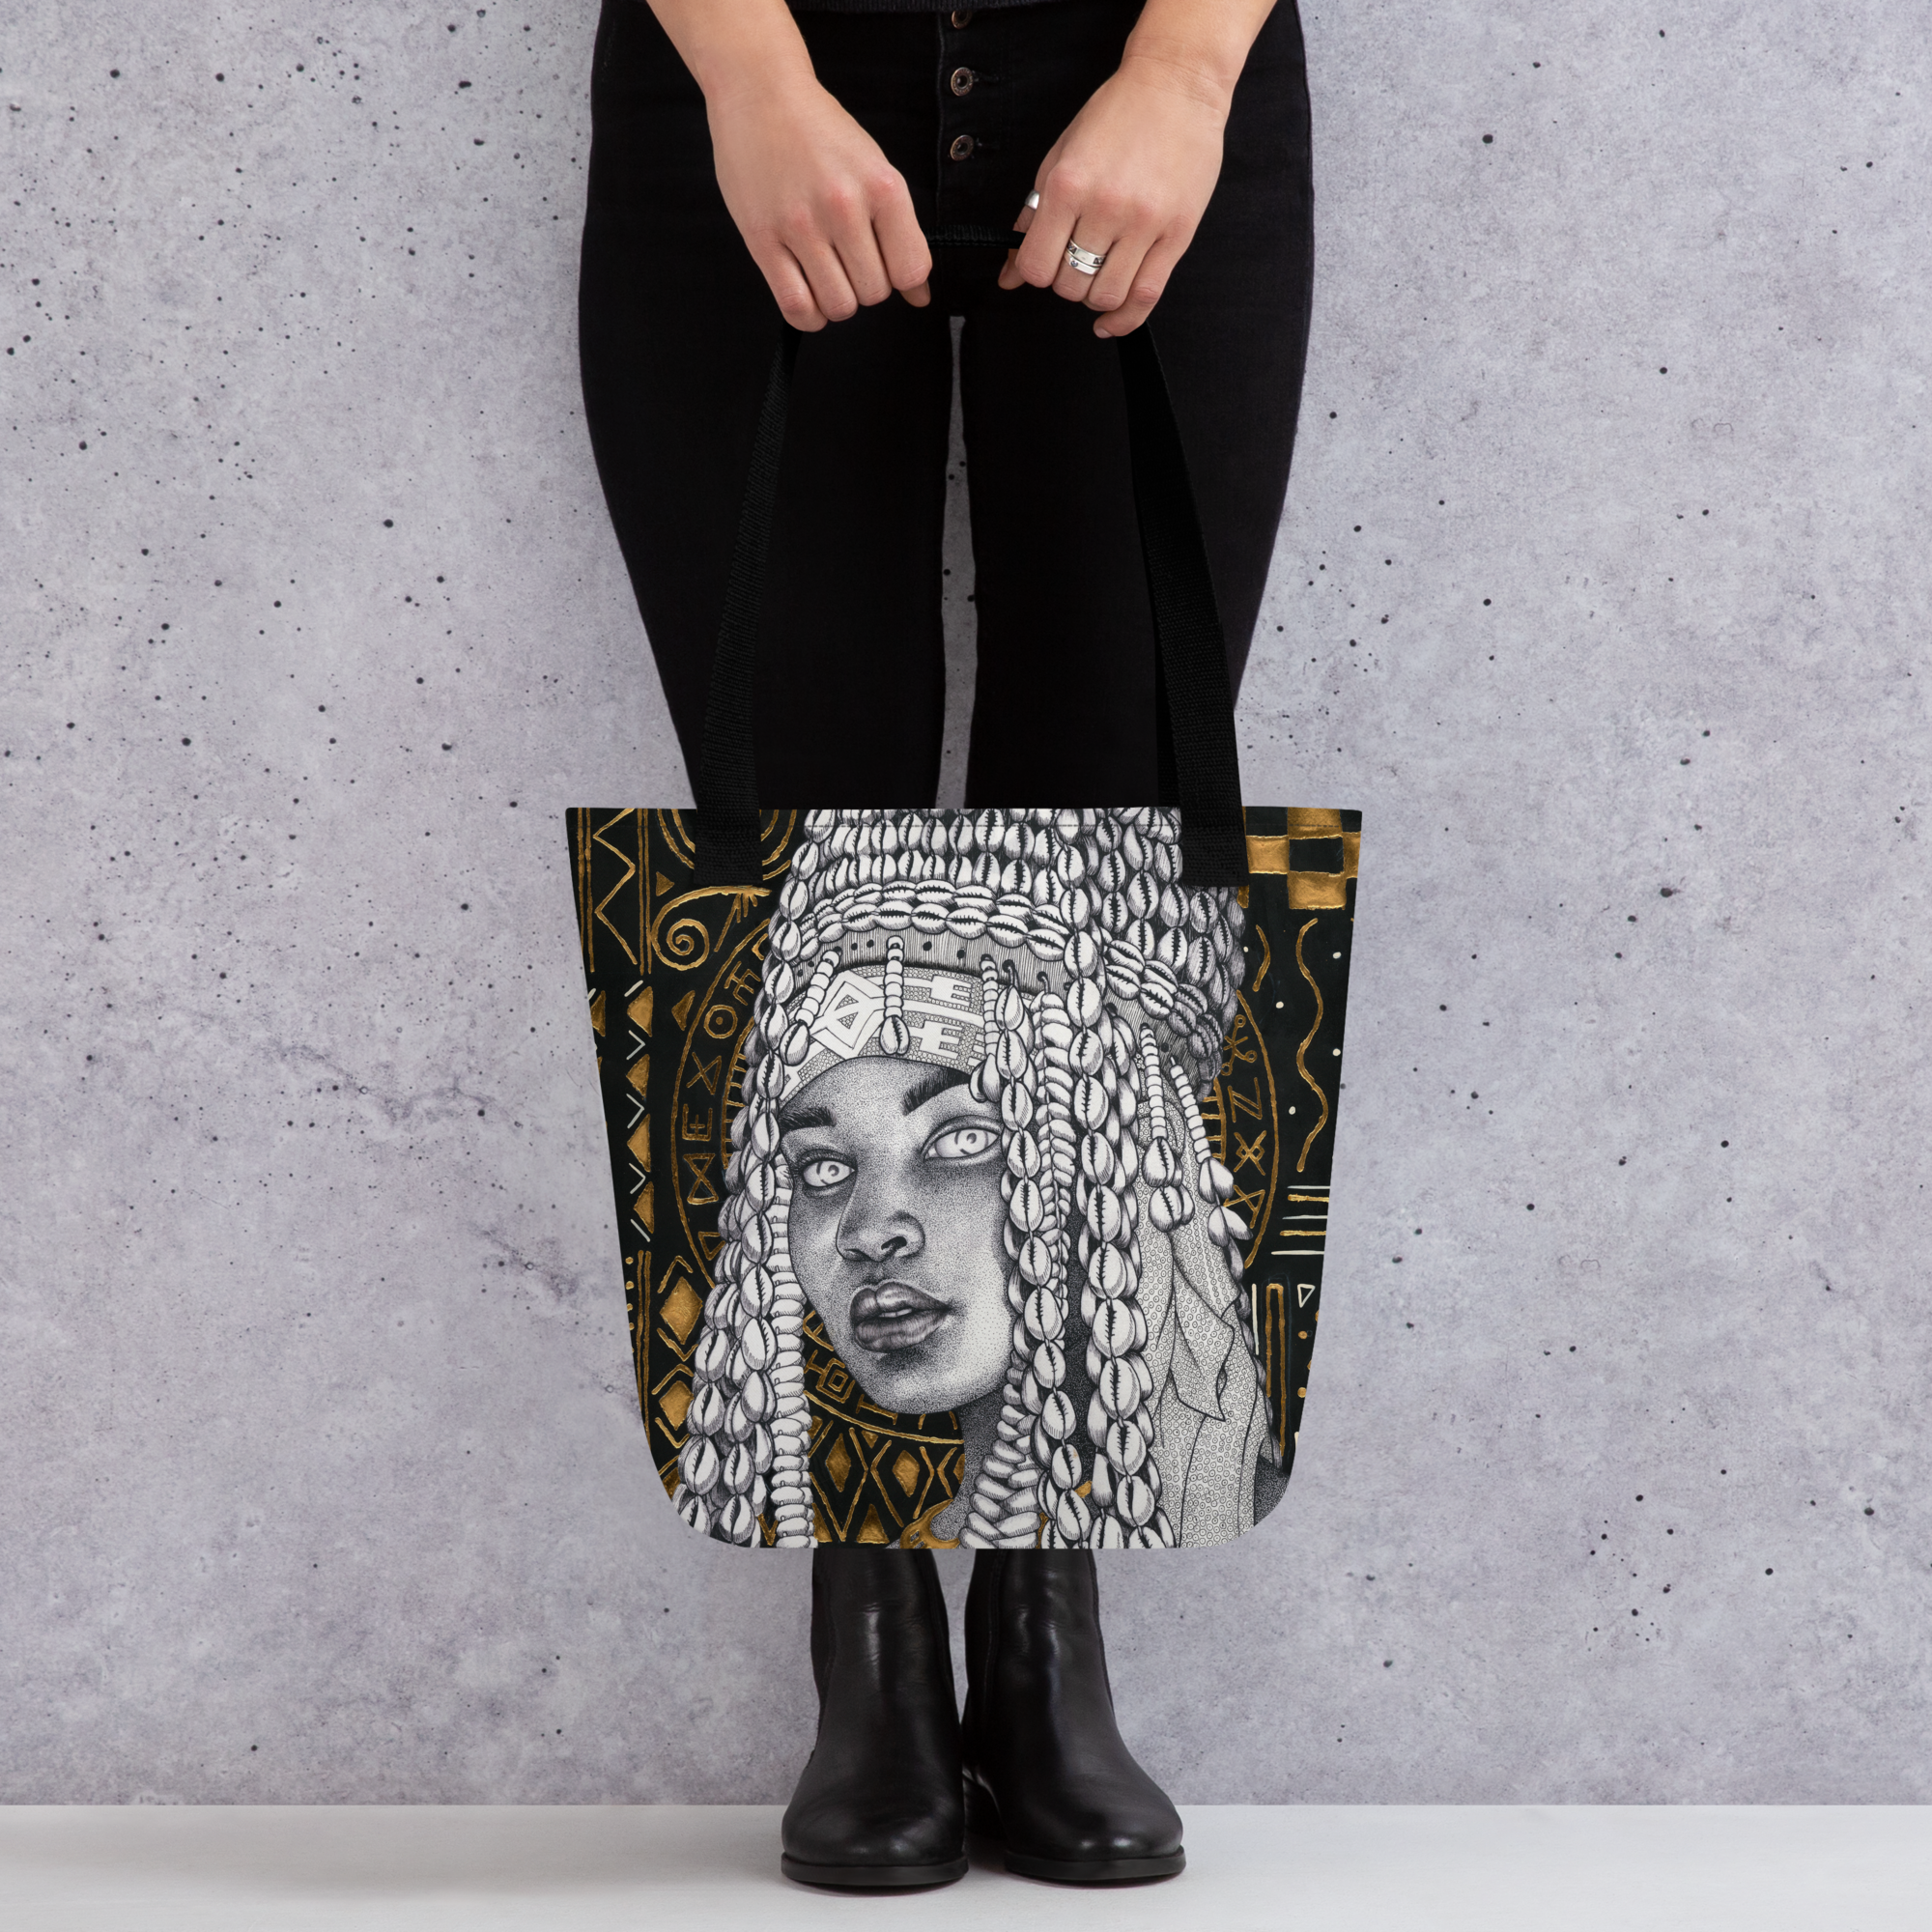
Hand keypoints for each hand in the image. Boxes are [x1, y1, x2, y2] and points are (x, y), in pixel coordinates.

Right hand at [707, 73, 931, 330]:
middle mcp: (845, 206)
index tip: (883, 262)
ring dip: (836, 301)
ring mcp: (801, 224)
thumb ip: (900, 232)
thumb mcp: (874, 169)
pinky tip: (808, 295)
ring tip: (826, 272)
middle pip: (873, 293)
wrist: (761, 93)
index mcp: (882, 187)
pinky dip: (808, 315)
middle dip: (864, 285)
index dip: (900, 278)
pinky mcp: (762, 238)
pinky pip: (796, 306)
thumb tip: (920, 296)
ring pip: (838, 306)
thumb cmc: (821, 134)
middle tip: (847, 259)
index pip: (911, 270)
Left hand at [1000, 54, 1231, 336]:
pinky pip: (1145, 297)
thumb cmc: (1117, 116)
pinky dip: (1124, 319)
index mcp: (1068, 185)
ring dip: (1095, 296)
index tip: (1045, 261)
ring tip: (1099, 273)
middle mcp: (1105, 207)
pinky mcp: (1176, 235)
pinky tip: (1110, 320)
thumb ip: (1033, 218)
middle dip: (1067, 282)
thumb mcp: (1060, 157)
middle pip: (1070, 286)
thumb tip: (1009, 275)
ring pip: (1106, 297)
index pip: (1036, 266)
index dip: (1036, 272)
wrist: (1177, 85)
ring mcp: (1144, 223)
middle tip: (1076, 260)